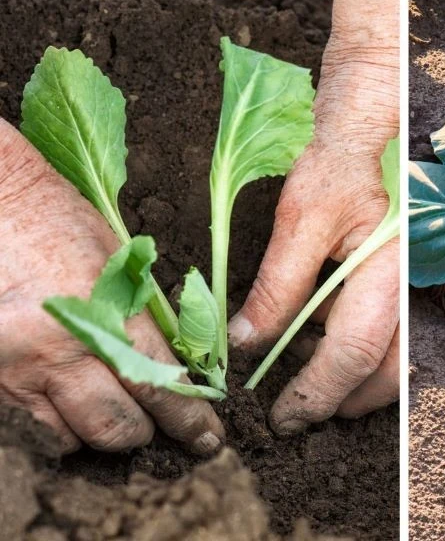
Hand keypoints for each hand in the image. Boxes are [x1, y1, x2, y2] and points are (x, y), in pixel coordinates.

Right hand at [0, 118, 224, 453]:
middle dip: (149, 433)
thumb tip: (183, 362)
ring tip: (119, 415)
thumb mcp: (120, 261)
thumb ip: (148, 315)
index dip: (191, 419)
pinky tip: (74, 407)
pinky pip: (36, 429)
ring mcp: (20, 370)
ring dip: (103, 434)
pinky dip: (61, 428)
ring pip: (75, 438)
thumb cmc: (59, 222)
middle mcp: (61, 350)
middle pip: (119, 426)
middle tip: (162, 427)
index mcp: (107, 313)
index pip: (164, 384)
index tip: (209, 436)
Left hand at [228, 0, 399, 436]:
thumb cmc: (339, 158)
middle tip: (299, 412)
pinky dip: (362, 356)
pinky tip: (327, 350)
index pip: (352, 352)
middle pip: (386, 371)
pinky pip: (390, 335)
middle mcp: (409, 285)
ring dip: (356, 386)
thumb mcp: (298, 217)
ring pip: (394, 361)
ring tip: (313, 389)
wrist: (375, 121)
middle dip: (343, 402)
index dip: (316, 392)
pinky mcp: (402, 279)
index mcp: (385, 269)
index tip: (283, 417)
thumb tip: (248, 342)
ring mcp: (411, 284)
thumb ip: (277, 286)